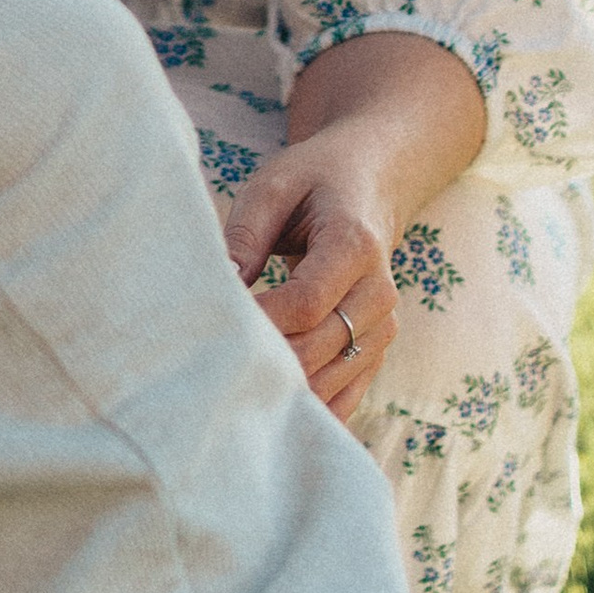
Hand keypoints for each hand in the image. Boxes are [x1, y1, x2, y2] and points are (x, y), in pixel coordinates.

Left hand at [221, 36, 486, 416]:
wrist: (375, 182)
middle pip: (317, 350)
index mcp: (354, 245)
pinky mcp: (376, 349)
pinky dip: (309, 408)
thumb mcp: (274, 185)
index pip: (306, 303)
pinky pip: (346, 396)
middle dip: (263, 362)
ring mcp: (382, 326)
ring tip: (230, 391)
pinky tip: (270, 413)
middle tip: (211, 366)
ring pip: (330, 381)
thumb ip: (245, 234)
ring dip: (282, 391)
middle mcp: (378, 293)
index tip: (214, 326)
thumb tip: (218, 287)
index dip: (260, 322)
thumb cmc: (315, 180)